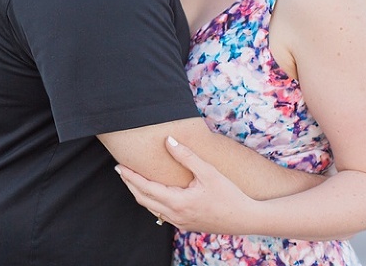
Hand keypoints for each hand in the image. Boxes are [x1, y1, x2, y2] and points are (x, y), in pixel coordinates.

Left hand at [116, 136, 258, 234]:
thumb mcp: (208, 172)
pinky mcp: (186, 225)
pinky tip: (153, 193)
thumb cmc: (229, 194)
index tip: (119, 166)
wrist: (246, 218)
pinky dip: (152, 202)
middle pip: (143, 199)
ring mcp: (180, 222)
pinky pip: (162, 214)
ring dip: (140, 193)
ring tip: (133, 179)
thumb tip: (169, 140)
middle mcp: (175, 215)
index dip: (130, 176)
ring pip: (151, 208)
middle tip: (121, 170)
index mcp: (178, 202)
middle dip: (130, 184)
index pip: (145, 188)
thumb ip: (186, 156)